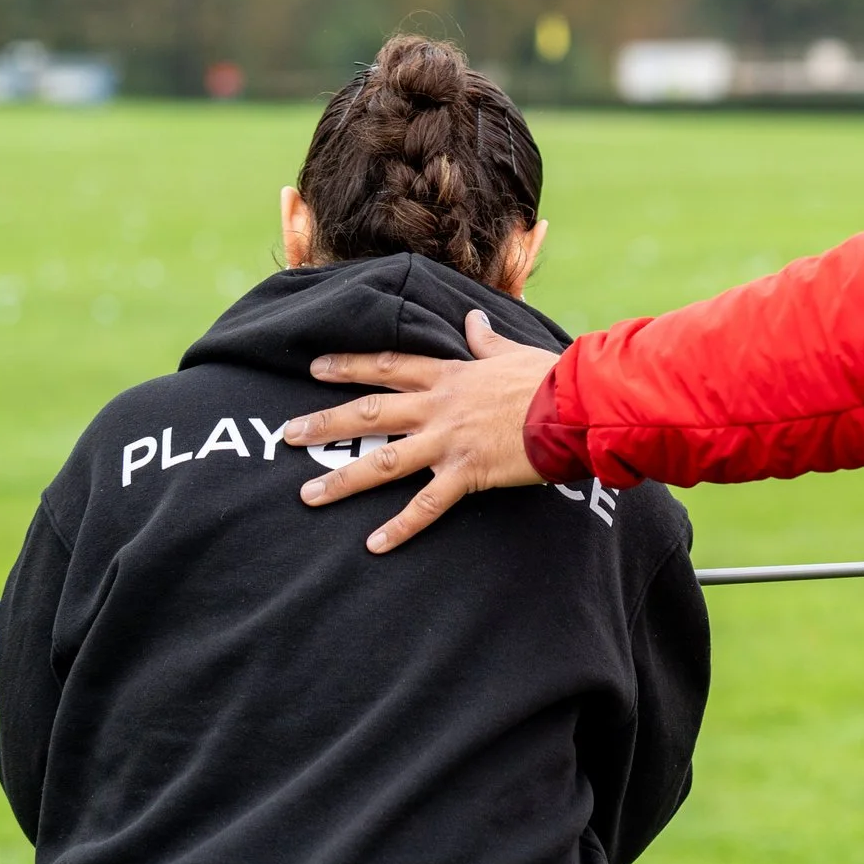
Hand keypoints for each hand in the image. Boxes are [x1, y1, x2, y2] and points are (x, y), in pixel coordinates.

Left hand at [282, 309, 558, 551]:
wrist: (576, 406)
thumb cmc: (552, 378)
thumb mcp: (514, 352)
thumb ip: (487, 340)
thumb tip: (473, 319)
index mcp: (452, 376)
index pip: (390, 366)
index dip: (350, 366)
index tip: (315, 368)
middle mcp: (440, 407)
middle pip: (371, 414)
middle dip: (326, 423)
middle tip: (287, 434)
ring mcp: (450, 441)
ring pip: (385, 461)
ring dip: (343, 479)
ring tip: (307, 494)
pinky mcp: (468, 473)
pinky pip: (427, 505)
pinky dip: (400, 527)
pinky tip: (374, 545)